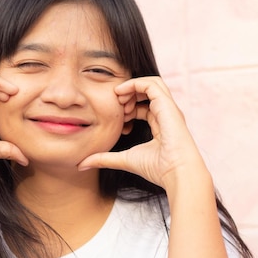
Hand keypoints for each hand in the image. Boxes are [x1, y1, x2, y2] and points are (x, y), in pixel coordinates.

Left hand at [78, 76, 207, 188]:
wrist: (176, 173)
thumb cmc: (156, 169)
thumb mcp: (123, 160)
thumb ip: (104, 159)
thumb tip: (81, 164)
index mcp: (161, 124)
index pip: (144, 106)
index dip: (127, 107)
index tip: (116, 117)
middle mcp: (166, 114)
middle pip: (147, 92)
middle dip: (129, 94)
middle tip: (115, 105)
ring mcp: (168, 108)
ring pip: (150, 83)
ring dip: (131, 87)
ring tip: (118, 99)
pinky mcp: (168, 105)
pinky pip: (151, 84)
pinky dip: (135, 84)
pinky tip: (121, 94)